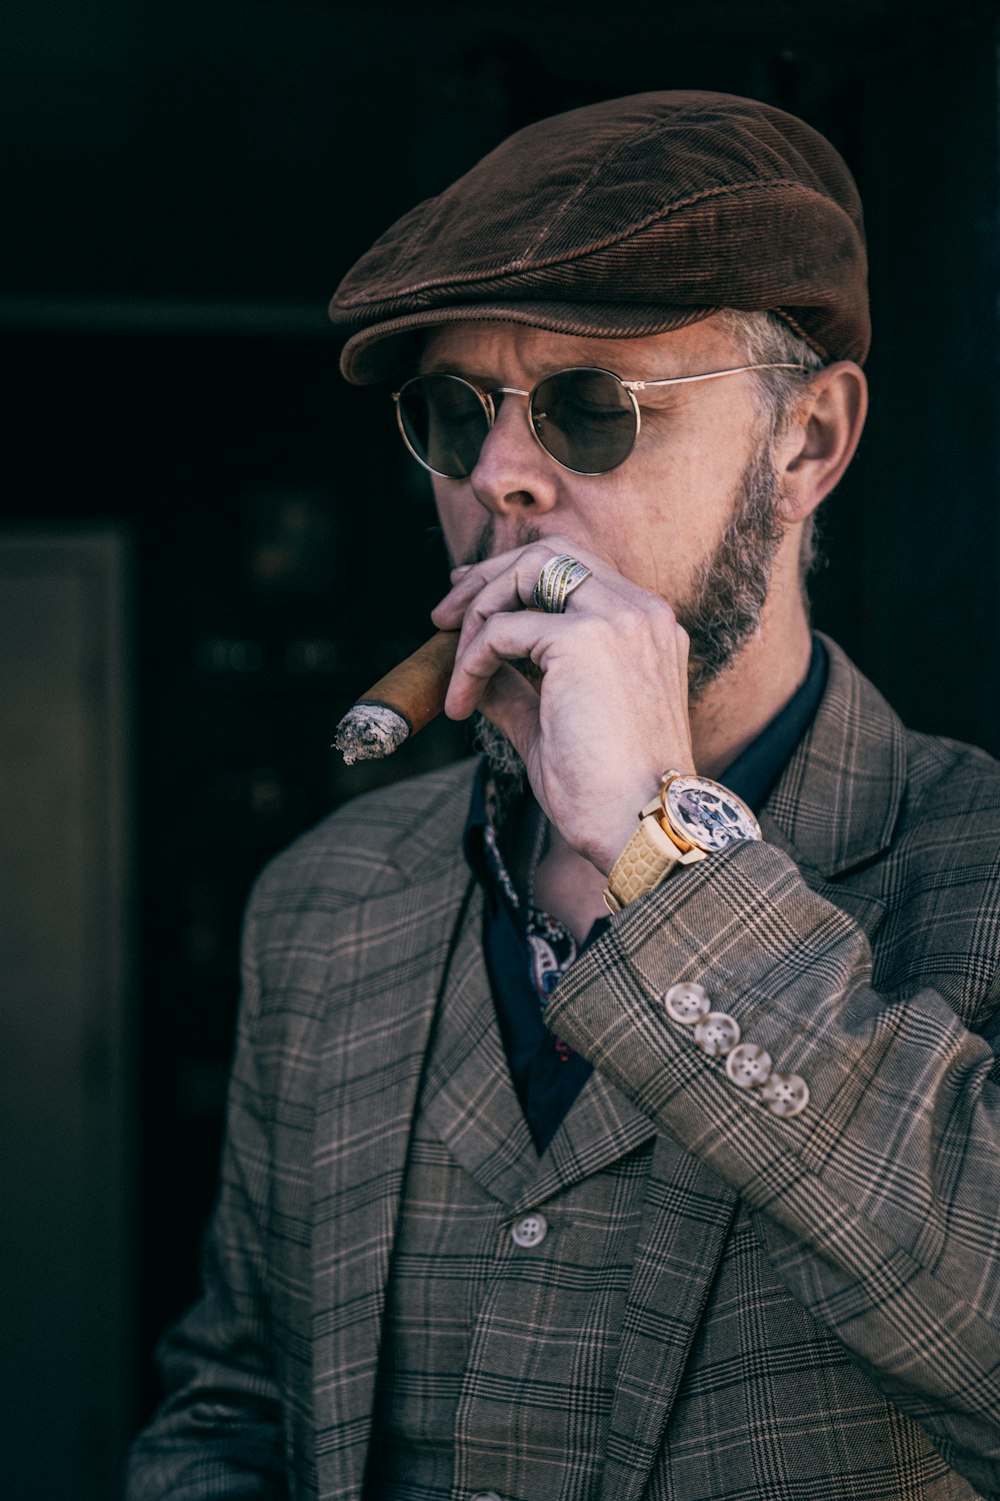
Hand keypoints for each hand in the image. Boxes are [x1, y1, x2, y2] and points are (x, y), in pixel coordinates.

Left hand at [430, 536, 695, 873]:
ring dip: (478, 606)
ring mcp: (617, 619)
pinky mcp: (584, 640)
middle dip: (489, 576)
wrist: (642, 824)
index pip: (575, 570)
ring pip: (528, 570)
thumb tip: (476, 673)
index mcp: (645, 629)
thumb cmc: (607, 792)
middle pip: (551, 553)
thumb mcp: (553, 725)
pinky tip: (462, 704)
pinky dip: (471, 660)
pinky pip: (503, 629)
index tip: (470, 602)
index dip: (514, 576)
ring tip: (451, 657)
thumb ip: (518, 689)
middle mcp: (640, 612)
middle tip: (443, 616)